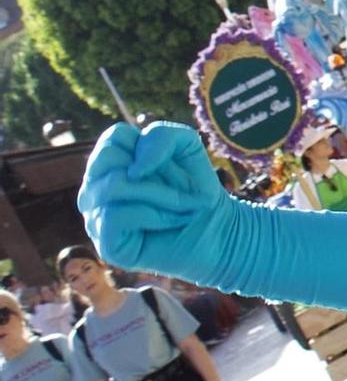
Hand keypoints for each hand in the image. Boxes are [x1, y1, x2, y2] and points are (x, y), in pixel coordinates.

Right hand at [78, 123, 236, 284]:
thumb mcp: (187, 146)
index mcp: (110, 164)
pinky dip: (154, 215)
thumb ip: (162, 136)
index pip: (114, 136)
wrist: (217, 231)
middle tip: (183, 190)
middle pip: (109, 158)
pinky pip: (114, 216)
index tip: (171, 165)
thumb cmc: (196, 188)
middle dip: (159, 172)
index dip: (150, 146)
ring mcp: (95, 217)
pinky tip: (169, 222)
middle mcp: (95, 189)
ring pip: (113, 186)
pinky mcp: (104, 245)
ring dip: (162, 194)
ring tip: (182, 206)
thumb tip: (134, 169)